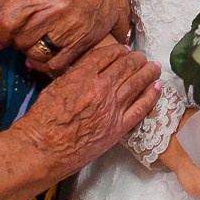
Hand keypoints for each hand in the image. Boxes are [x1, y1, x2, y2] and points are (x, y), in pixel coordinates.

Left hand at [0, 0, 131, 76]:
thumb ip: (18, 4)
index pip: (8, 21)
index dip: (1, 34)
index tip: (2, 38)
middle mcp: (55, 9)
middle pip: (21, 39)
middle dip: (18, 42)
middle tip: (24, 37)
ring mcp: (70, 27)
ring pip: (36, 54)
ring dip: (31, 53)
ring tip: (35, 44)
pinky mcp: (82, 42)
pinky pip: (54, 64)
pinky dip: (44, 66)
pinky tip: (44, 58)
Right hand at [12, 40, 161, 177]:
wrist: (43, 149)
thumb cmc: (42, 121)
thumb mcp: (55, 87)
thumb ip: (75, 75)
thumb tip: (90, 67)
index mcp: (83, 76)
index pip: (108, 55)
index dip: (119, 50)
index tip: (125, 50)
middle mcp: (101, 88)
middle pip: (126, 66)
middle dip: (137, 59)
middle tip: (142, 57)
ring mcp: (112, 108)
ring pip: (137, 83)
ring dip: (148, 72)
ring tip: (154, 67)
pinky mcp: (118, 127)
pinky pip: (141, 108)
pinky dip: (151, 96)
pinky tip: (157, 88)